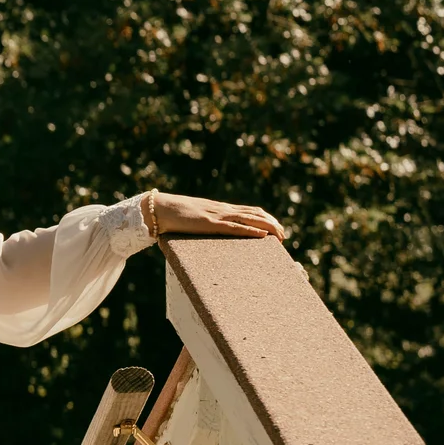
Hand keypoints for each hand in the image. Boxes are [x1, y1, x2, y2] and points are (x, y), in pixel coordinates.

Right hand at [148, 192, 285, 239]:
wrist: (159, 208)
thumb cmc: (172, 214)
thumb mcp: (194, 218)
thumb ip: (204, 221)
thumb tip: (207, 229)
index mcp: (219, 208)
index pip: (250, 210)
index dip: (266, 218)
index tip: (277, 227)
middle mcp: (223, 210)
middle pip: (255, 213)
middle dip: (273, 224)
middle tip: (284, 236)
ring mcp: (217, 216)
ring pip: (250, 219)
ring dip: (269, 228)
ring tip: (281, 236)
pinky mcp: (210, 224)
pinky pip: (235, 228)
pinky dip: (251, 231)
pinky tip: (263, 236)